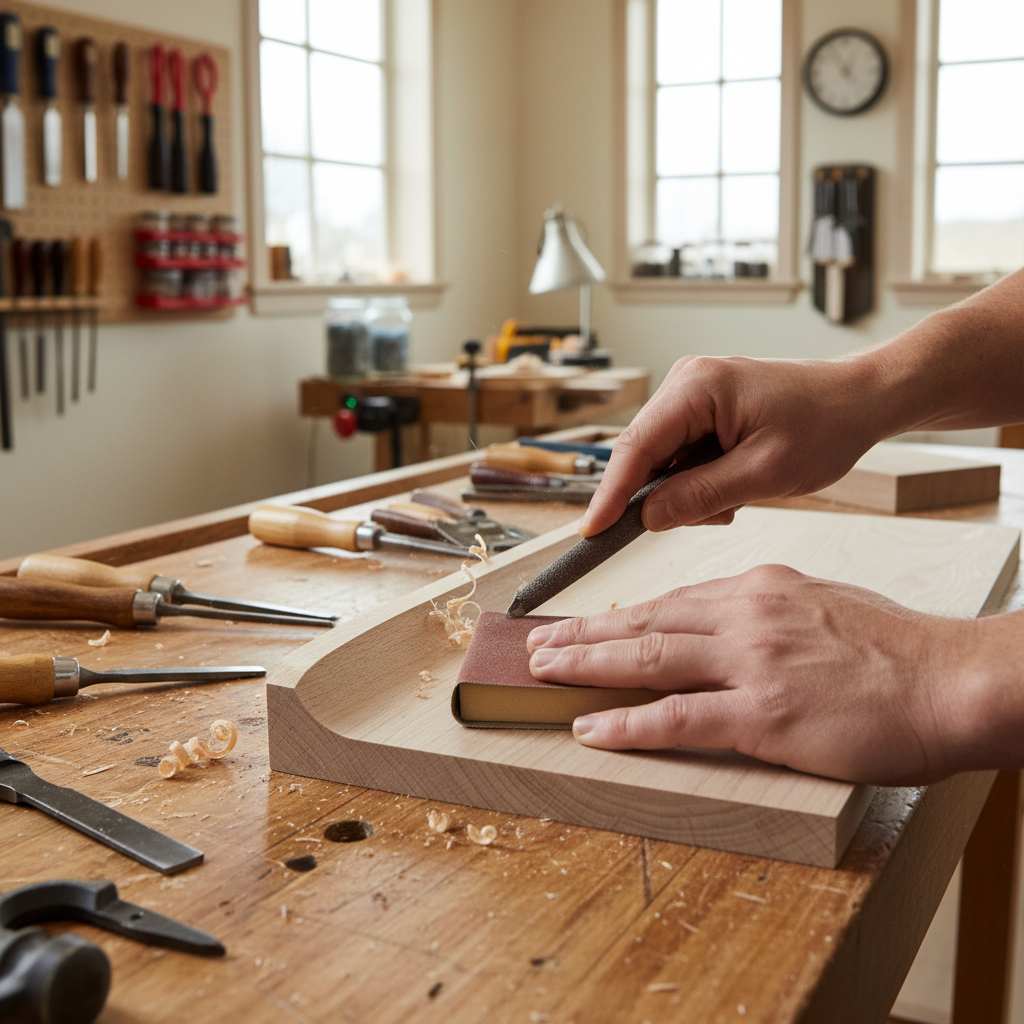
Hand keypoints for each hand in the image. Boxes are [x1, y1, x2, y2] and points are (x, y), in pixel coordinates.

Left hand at [526, 565, 986, 784]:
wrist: (952, 680)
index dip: (620, 616)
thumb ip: (767, 613)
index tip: (586, 626)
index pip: (671, 600)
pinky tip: (590, 728)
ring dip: (585, 666)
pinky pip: (678, 718)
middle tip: (537, 644)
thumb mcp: (822, 605)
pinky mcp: (765, 714)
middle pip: (644, 621)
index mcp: (760, 588)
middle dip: (583, 634)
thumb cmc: (897, 651)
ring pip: (648, 657)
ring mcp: (752, 663)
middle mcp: (746, 615)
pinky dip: (627, 724)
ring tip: (543, 672)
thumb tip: (724, 626)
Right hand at [578, 355, 886, 536]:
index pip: (635, 447)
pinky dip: (698, 479)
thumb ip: (701, 496)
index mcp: (698, 386)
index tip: (592, 531)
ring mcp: (691, 393)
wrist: (860, 399)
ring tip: (736, 497)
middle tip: (713, 515)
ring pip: (661, 459)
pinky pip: (680, 454)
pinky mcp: (701, 408)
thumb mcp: (765, 473)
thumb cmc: (826, 424)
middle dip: (664, 495)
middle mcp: (686, 381)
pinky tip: (733, 484)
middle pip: (643, 453)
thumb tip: (648, 517)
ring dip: (687, 490)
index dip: (610, 494)